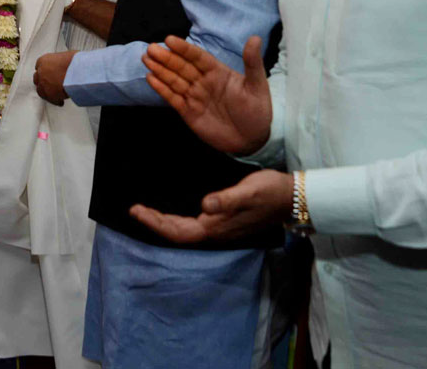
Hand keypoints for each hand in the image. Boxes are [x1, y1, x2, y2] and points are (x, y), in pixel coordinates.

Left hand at [33, 50, 75, 105]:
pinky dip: (54, 100)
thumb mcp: (67, 55)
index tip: (51, 73)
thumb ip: (61, 61)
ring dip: (47, 92)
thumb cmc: (75, 62)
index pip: (39, 66)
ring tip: (56, 94)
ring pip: (40, 90)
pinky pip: (49, 99)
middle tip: (53, 83)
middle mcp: (41, 72)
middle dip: (45, 81)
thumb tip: (67, 63)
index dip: (46, 71)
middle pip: (38, 78)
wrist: (78, 72)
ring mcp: (43, 84)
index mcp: (43, 60)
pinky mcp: (48, 95)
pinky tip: (61, 101)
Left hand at [130, 168, 293, 242]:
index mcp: (217, 227)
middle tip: (134, 209)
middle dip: (154, 223)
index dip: (156, 224)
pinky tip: (171, 212)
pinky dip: (176, 221)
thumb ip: (228, 200)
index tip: (136, 211)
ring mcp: (220, 229)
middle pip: (178, 233)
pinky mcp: (224, 222)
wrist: (292, 198)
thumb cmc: (270, 192)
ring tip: (145, 212)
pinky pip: (193, 226)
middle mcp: (216, 231)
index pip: (179, 232)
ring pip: (185, 231)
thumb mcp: (249, 191)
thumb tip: (205, 206)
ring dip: (163, 223)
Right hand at [142, 35, 272, 154]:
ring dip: (160, 70)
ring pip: (174, 80)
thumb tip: (255, 38)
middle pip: (181, 67)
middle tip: (151, 48)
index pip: (198, 57)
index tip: (169, 39)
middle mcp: (203, 82)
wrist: (253, 140)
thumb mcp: (257, 86)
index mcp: (218, 72)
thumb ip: (252, 63)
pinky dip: (161, 89)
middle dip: (166, 57)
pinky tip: (150, 78)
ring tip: (146, 59)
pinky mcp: (188, 112)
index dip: (184, 49)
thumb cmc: (257, 111)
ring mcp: (195, 97)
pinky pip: (172, 98)